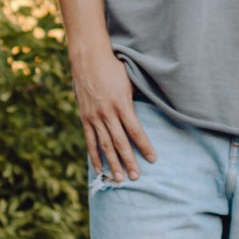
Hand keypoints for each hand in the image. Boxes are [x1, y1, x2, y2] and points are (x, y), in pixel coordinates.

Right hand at [71, 41, 154, 181]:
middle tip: (136, 178)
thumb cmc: (114, 67)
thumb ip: (138, 98)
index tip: (153, 159)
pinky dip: (95, 156)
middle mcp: (107, 112)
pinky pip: (90, 141)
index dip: (145, 146)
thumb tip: (153, 109)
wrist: (88, 58)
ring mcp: (94, 116)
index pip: (136, 130)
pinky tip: (99, 169)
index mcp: (122, 103)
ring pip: (104, 145)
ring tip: (118, 179)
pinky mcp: (85, 117)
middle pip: (120, 142)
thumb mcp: (130, 80)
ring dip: (112, 164)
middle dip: (129, 161)